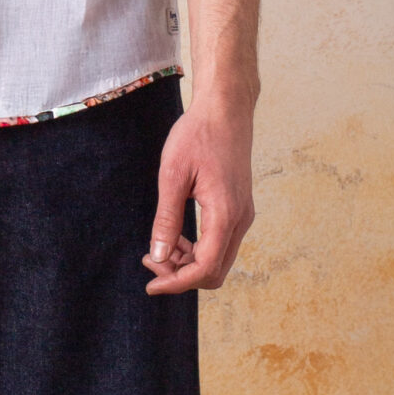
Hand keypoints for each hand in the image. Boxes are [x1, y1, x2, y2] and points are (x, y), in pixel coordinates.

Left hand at [142, 95, 254, 294]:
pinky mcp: (238, 209)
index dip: (177, 283)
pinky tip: (176, 237)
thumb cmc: (198, 135)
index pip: (205, 268)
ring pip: (218, 259)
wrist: (226, 109)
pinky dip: (198, 249)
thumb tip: (159, 256)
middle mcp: (240, 219)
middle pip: (215, 271)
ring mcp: (242, 215)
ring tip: (158, 249)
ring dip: (189, 263)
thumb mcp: (173, 175)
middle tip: (151, 262)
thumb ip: (167, 219)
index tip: (151, 285)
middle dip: (182, 275)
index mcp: (225, 213)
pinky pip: (220, 243)